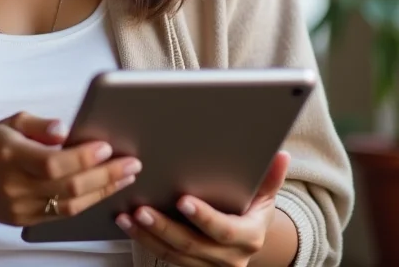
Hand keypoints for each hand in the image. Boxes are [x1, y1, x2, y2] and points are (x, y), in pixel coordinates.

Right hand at [0, 111, 141, 226]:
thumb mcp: (9, 123)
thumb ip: (39, 124)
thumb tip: (66, 129)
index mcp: (10, 155)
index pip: (52, 162)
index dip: (82, 157)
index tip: (106, 147)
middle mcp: (16, 185)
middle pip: (67, 187)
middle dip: (105, 175)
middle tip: (131, 163)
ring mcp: (22, 207)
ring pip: (70, 205)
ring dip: (103, 191)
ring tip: (126, 176)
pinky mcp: (29, 222)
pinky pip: (64, 215)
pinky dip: (88, 202)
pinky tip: (105, 189)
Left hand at [115, 152, 291, 266]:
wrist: (248, 238)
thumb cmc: (252, 208)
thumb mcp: (264, 194)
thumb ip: (270, 177)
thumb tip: (282, 155)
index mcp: (249, 237)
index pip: (224, 230)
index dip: (204, 217)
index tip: (182, 200)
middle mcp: (230, 258)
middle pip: (192, 245)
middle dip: (165, 227)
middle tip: (143, 209)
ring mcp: (209, 265)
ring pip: (174, 254)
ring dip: (148, 235)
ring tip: (128, 216)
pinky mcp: (191, 266)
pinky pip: (165, 256)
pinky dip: (145, 240)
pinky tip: (128, 224)